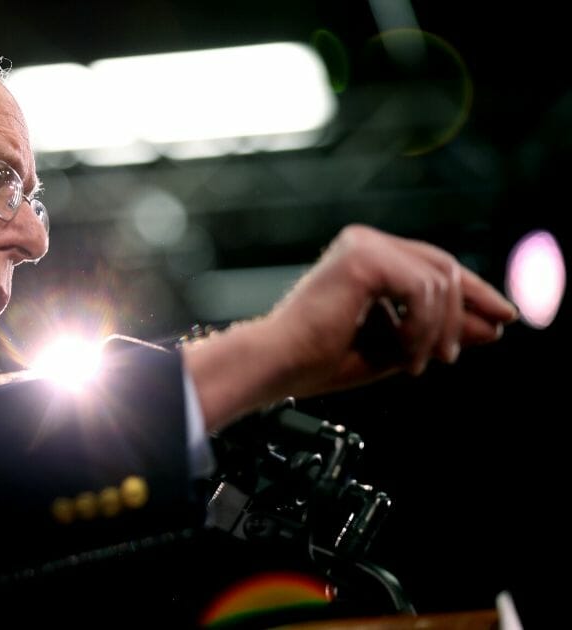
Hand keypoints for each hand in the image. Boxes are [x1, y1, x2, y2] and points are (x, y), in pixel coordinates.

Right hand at [268, 225, 516, 394]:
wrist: (279, 364)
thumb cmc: (319, 360)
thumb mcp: (397, 345)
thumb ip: (440, 331)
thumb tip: (496, 325)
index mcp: (366, 255)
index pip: (435, 266)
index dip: (474, 293)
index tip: (504, 320)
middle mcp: (364, 242)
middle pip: (444, 268)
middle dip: (465, 312)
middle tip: (455, 355)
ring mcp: (363, 245)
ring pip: (439, 281)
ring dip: (438, 331)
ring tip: (417, 364)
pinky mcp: (363, 257)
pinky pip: (423, 290)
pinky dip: (423, 329)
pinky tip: (406, 354)